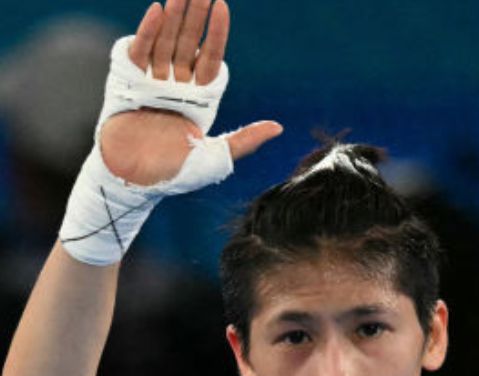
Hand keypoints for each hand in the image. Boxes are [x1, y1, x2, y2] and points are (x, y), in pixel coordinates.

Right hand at [99, 0, 280, 185]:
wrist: (135, 182)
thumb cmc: (176, 174)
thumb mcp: (219, 157)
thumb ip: (246, 139)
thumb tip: (278, 127)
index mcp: (200, 98)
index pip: (211, 58)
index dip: (216, 33)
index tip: (222, 6)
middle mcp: (177, 86)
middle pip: (187, 43)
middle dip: (194, 16)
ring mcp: (152, 82)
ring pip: (165, 42)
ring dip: (173, 18)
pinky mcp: (128, 84)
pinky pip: (140, 51)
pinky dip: (148, 31)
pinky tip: (157, 9)